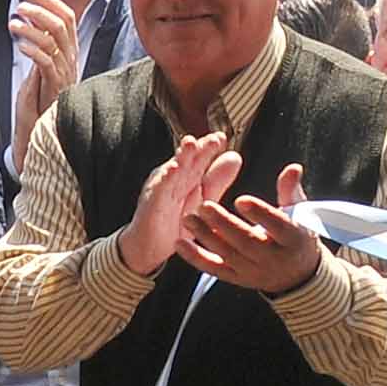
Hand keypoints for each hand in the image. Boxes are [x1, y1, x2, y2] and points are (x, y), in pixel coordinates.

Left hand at [10, 0, 79, 145]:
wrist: (45, 127)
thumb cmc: (42, 98)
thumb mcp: (42, 67)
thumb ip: (42, 48)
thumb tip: (33, 26)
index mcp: (70, 52)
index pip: (69, 19)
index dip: (55, 4)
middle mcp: (71, 60)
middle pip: (62, 25)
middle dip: (41, 11)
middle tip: (21, 7)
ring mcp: (64, 73)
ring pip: (53, 40)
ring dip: (31, 28)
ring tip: (13, 25)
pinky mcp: (55, 86)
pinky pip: (46, 62)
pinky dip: (33, 50)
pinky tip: (20, 45)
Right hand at [116, 130, 240, 275]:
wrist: (150, 247)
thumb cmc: (175, 221)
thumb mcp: (202, 200)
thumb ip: (217, 180)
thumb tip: (236, 156)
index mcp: (188, 176)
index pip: (200, 158)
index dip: (210, 147)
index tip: (222, 138)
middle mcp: (174, 178)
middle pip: (188, 159)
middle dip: (200, 147)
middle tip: (214, 138)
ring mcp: (161, 189)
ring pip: (173, 169)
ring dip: (181, 156)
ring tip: (191, 143)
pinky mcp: (151, 203)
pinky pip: (158, 189)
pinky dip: (165, 179)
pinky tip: (173, 169)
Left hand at [178, 162, 323, 294]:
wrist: (297, 275)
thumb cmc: (296, 235)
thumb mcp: (299, 214)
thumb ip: (290, 191)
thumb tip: (292, 167)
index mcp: (293, 240)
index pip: (278, 226)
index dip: (260, 214)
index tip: (241, 199)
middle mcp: (273, 259)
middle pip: (247, 242)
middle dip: (224, 225)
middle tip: (204, 206)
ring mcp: (254, 272)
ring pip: (228, 255)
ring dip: (206, 237)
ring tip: (188, 219)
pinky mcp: (237, 279)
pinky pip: (214, 269)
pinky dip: (196, 258)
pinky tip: (179, 244)